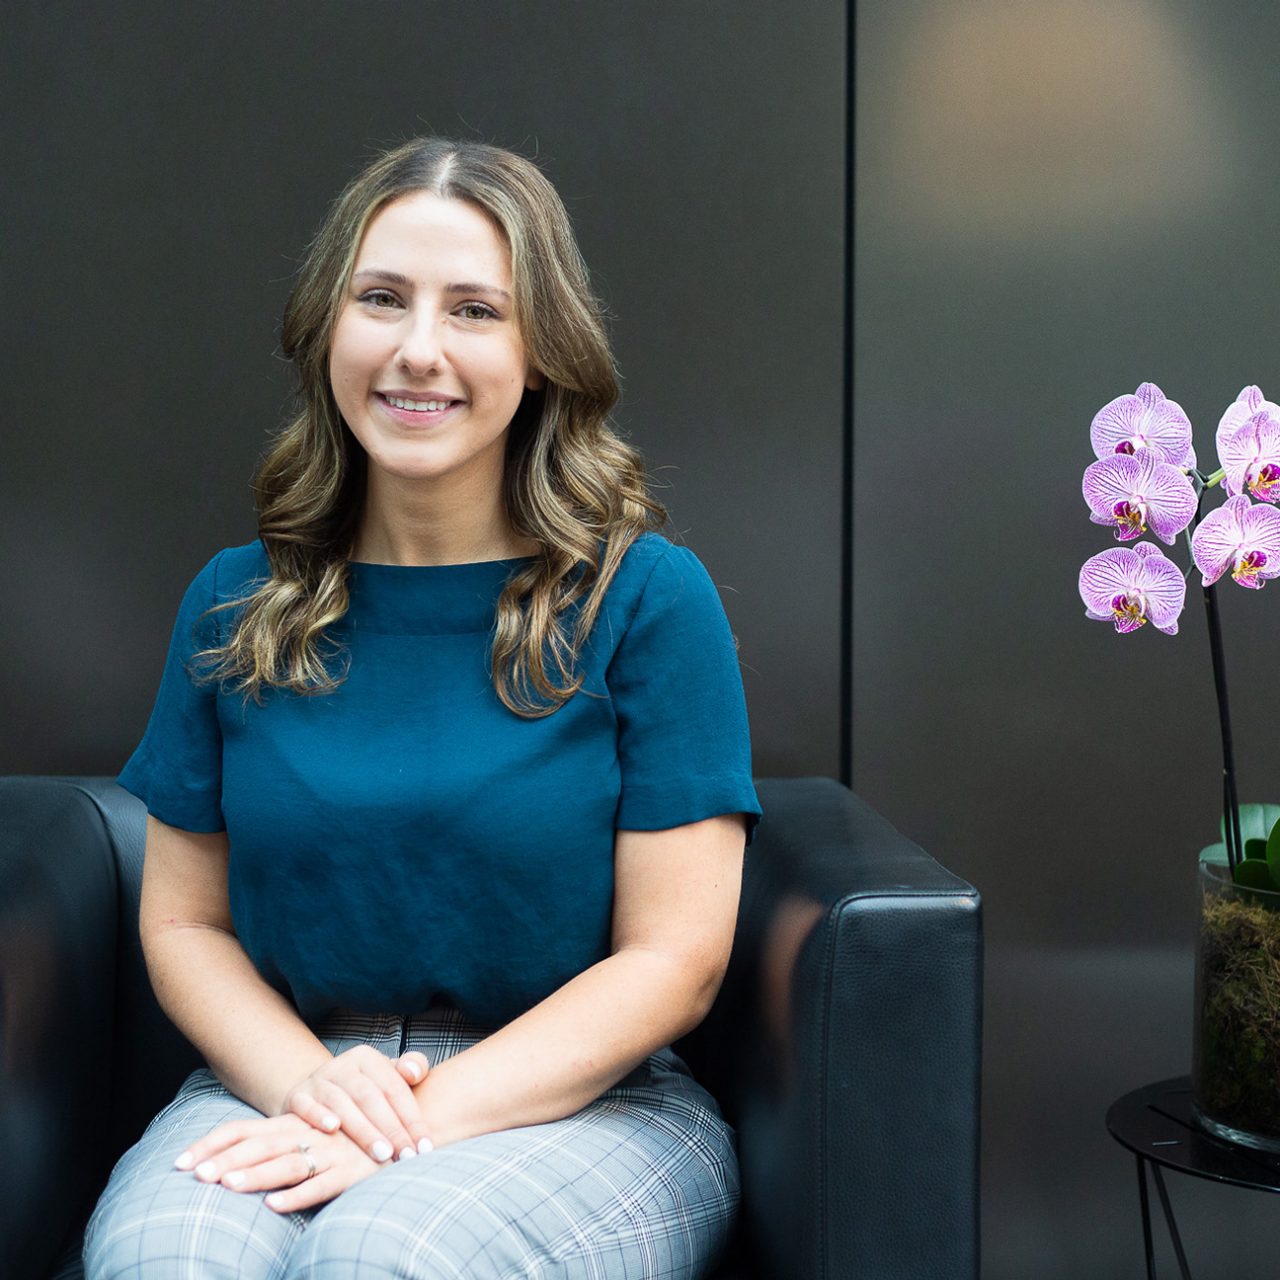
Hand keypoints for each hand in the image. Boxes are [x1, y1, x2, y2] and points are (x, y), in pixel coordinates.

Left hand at [176, 1110, 380, 1211]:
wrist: (409, 1131)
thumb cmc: (356, 1138)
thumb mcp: (317, 1136)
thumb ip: (282, 1144)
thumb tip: (233, 1162)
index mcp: (294, 1125)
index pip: (243, 1131)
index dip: (211, 1145)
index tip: (180, 1163)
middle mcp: (308, 1136)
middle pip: (260, 1146)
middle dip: (225, 1161)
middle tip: (195, 1176)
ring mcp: (332, 1153)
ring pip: (288, 1164)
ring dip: (257, 1176)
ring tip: (227, 1187)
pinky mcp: (354, 1172)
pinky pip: (322, 1185)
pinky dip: (298, 1196)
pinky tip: (275, 1206)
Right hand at [281, 1046, 433, 1163]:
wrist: (317, 1094)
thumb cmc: (364, 1091)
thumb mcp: (388, 1076)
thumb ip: (412, 1068)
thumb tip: (415, 1072)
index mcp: (368, 1058)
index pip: (394, 1087)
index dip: (411, 1117)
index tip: (424, 1146)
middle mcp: (342, 1065)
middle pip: (370, 1097)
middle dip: (390, 1128)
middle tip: (405, 1155)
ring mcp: (317, 1080)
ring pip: (342, 1103)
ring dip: (363, 1130)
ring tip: (382, 1153)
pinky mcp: (296, 1096)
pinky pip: (306, 1105)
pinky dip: (318, 1115)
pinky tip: (333, 1129)